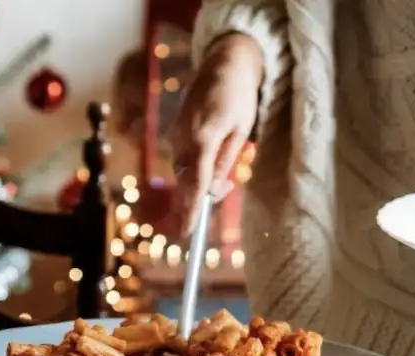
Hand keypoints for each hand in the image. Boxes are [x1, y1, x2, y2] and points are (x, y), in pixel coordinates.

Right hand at [168, 33, 262, 235]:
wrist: (223, 64)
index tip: (188, 232)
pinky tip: (210, 161)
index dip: (192, 209)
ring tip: (222, 176)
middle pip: (187, 181)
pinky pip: (182, 159)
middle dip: (199, 196)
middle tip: (221, 197)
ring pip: (184, 171)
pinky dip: (195, 168)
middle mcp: (183, 138)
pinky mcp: (173, 131)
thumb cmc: (239, 97)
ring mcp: (175, 134)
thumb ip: (225, 163)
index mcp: (204, 138)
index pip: (196, 183)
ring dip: (199, 181)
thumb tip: (214, 192)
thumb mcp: (241, 131)